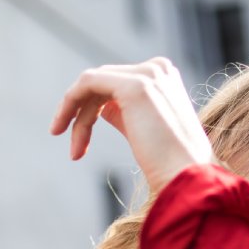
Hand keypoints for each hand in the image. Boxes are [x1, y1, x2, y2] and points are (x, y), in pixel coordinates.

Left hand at [48, 58, 213, 190]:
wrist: (186, 178)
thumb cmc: (172, 165)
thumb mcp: (148, 132)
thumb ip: (126, 114)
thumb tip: (103, 110)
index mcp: (166, 79)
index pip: (117, 84)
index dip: (94, 109)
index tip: (81, 141)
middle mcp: (159, 70)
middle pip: (103, 85)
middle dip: (83, 116)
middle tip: (75, 150)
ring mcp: (148, 75)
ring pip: (92, 85)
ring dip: (75, 116)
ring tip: (74, 151)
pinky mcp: (134, 85)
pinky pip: (87, 83)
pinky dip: (69, 103)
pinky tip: (62, 126)